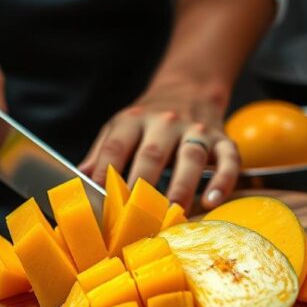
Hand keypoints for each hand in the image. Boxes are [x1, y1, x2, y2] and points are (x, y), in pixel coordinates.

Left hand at [77, 79, 239, 211]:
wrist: (188, 88)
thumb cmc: (147, 119)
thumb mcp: (119, 127)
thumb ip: (100, 154)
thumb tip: (78, 181)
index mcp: (133, 120)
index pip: (115, 148)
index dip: (105, 174)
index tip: (100, 202)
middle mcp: (165, 122)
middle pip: (152, 155)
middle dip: (142, 187)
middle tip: (135, 218)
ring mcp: (196, 129)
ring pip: (190, 157)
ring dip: (181, 187)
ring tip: (173, 214)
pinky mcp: (222, 138)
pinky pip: (228, 159)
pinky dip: (222, 181)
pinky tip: (212, 201)